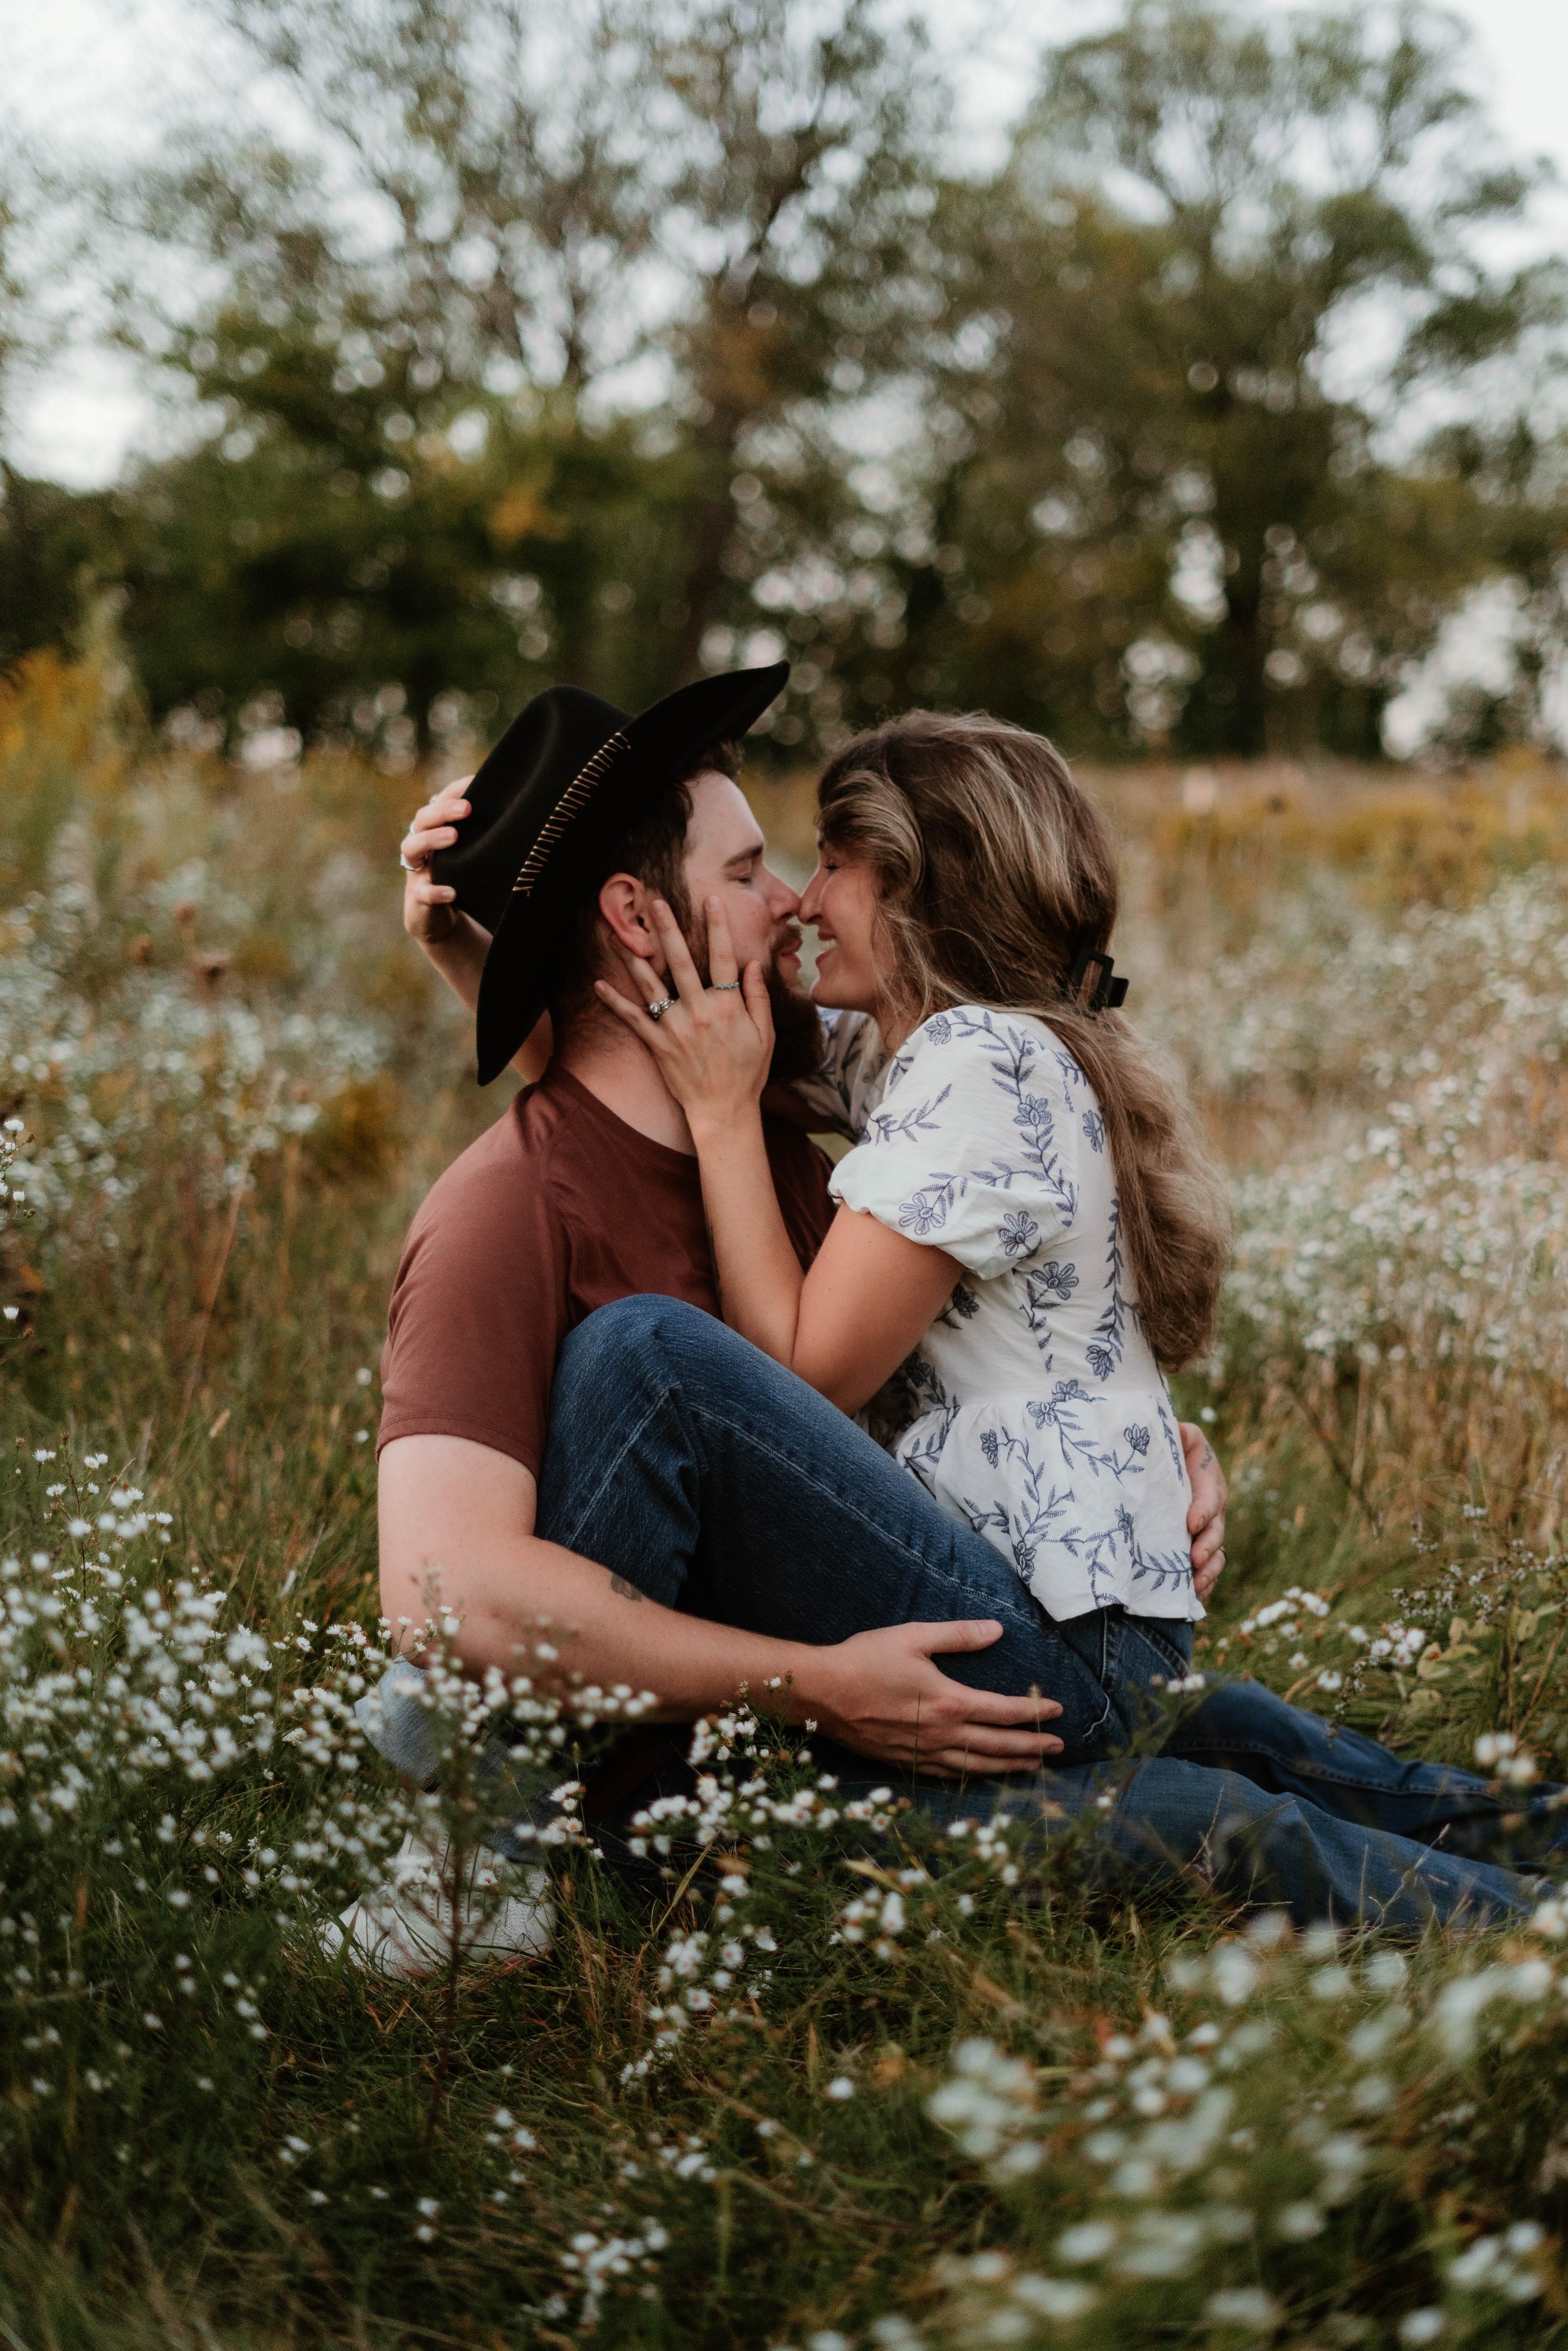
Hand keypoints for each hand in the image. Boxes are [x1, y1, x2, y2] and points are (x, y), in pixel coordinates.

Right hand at [401, 778, 473, 945]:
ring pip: (411, 848)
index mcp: (434, 829)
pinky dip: (436, 892)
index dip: (454, 791)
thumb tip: (516, 807)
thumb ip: (481, 832)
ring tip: (453, 836)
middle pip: (422, 819)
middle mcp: (420, 844)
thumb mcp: (470, 851)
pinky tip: (451, 892)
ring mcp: (417, 870)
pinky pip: (423, 893)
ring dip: (432, 839)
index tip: (476, 781)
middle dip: (443, 811)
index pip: (439, 801)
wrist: (442, 918)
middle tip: (467, 809)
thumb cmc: (459, 876)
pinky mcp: (418, 897)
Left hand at [595, 895, 772, 1127]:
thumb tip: (751, 965)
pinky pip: (633, 1020)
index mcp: (728, 1006)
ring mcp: (676, 1028)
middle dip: (668, 929)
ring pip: (652, 985)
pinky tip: (599, 985)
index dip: (717, 926)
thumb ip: (758, 997)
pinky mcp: (658, 1045)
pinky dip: (615, 1002)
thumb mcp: (764, 1034)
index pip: (723, 957)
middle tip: (655, 902)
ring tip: (619, 934)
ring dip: (634, 958)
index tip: (709, 900)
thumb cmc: (748, 1072)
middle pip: (682, 961)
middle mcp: (700, 1012)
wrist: (724, 1111)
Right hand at [790, 1620, 1063, 1776]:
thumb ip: (958, 1635)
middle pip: (998, 1745)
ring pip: (977, 1766)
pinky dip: (973, 1776)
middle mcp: (941, 1734)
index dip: (1034, 1713)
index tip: (1058, 1711)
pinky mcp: (905, 1762)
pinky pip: (949, 1775)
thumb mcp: (913, 1636)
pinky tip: (982, 1774)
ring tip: (1033, 1767)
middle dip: (1032, 1747)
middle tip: (1060, 1748)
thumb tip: (997, 1630)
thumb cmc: (866, 1659)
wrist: (822, 1693)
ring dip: (1009, 1767)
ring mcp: (923, 1753)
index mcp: (949, 1701)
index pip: (1004, 1711)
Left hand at [1180, 1423, 1227, 1600]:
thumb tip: (1172, 1429)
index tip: (1191, 1523)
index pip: (1209, 1496)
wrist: (1162, 1462)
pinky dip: (1203, 1583)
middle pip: (1216, 1529)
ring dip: (1208, 1571)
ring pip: (1215, 1553)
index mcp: (1207, 1479)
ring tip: (1195, 1586)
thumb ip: (1175, 1432)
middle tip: (1194, 1559)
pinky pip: (1207, 1568)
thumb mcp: (1174, 1433)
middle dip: (1207, 1546)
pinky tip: (1193, 1597)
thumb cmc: (1166, 1445)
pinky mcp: (1197, 1545)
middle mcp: (1211, 1506)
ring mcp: (1206, 1529)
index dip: (1203, 1509)